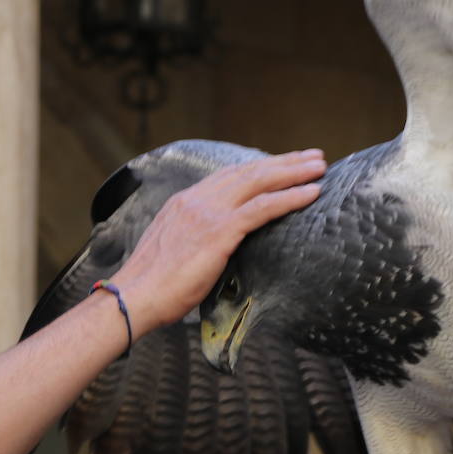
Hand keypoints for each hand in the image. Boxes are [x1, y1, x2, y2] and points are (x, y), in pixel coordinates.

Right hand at [109, 149, 325, 333]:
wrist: (133, 296)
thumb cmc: (150, 287)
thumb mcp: (172, 253)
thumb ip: (193, 242)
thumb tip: (211, 251)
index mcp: (183, 203)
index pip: (227, 177)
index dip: (257, 169)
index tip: (280, 166)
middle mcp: (196, 199)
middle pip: (248, 171)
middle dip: (283, 162)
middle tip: (311, 157)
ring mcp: (208, 212)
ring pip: (260, 182)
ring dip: (293, 172)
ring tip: (319, 167)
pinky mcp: (219, 231)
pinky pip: (263, 207)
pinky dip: (291, 197)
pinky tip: (311, 193)